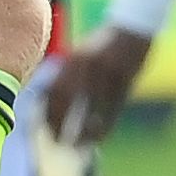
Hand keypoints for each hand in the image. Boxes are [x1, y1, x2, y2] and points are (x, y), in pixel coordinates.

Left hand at [42, 23, 153, 150]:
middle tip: (55, 140)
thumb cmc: (103, 46)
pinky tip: (97, 138)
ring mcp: (107, 74)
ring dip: (82, 131)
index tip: (42, 127)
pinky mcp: (125, 83)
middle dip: (59, 122)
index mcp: (74, 59)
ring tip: (75, 146)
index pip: (53, 89)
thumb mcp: (81, 56)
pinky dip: (103, 127)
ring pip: (91, 110)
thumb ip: (66, 75)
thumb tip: (47, 100)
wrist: (133, 29)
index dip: (46, 110)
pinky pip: (112, 111)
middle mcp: (87, 66)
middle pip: (67, 100)